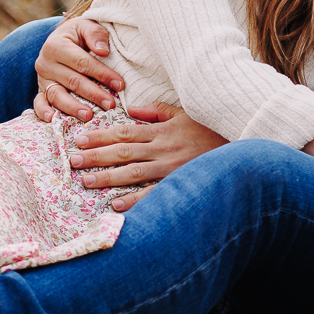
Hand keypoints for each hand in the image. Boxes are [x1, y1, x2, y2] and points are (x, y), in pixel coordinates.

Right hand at [33, 17, 124, 121]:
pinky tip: (54, 120)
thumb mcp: (87, 25)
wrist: (62, 38)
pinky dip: (44, 112)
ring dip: (73, 107)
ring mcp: (42, 79)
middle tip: (111, 105)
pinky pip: (39, 103)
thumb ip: (95, 34)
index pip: (82, 63)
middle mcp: (45, 63)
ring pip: (56, 95)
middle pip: (72, 81)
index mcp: (56, 45)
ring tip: (89, 116)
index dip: (101, 74)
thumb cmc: (80, 34)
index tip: (120, 84)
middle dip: (93, 94)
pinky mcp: (41, 90)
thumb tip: (103, 51)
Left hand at [69, 103, 226, 210]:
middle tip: (73, 161)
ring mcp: (171, 168)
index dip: (101, 136)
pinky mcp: (180, 183)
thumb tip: (132, 109)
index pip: (125, 131)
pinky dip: (135, 200)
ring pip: (133, 172)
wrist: (240, 149)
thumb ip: (158, 111)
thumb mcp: (185, 114)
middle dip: (96, 156)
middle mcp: (163, 149)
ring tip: (86, 181)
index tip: (80, 140)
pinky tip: (116, 205)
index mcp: (162, 131)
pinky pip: (154, 193)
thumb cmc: (211, 130)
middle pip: (123, 151)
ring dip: (107, 177)